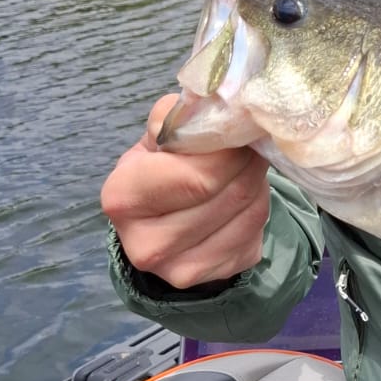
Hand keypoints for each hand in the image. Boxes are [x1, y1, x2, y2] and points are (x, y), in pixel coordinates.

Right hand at [101, 94, 269, 289]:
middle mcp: (145, 244)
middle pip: (229, 194)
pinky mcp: (212, 277)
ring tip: (245, 168)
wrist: (162, 220)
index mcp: (123, 198)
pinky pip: (255, 234)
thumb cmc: (160, 168)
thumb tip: (212, 103)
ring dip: (256, 183)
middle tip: (249, 145)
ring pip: (249, 212)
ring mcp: (179, 270)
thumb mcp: (157, 135)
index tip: (237, 131)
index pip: (197, 176)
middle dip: (248, 162)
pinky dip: (257, 210)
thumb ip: (179, 117)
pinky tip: (243, 199)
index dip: (229, 149)